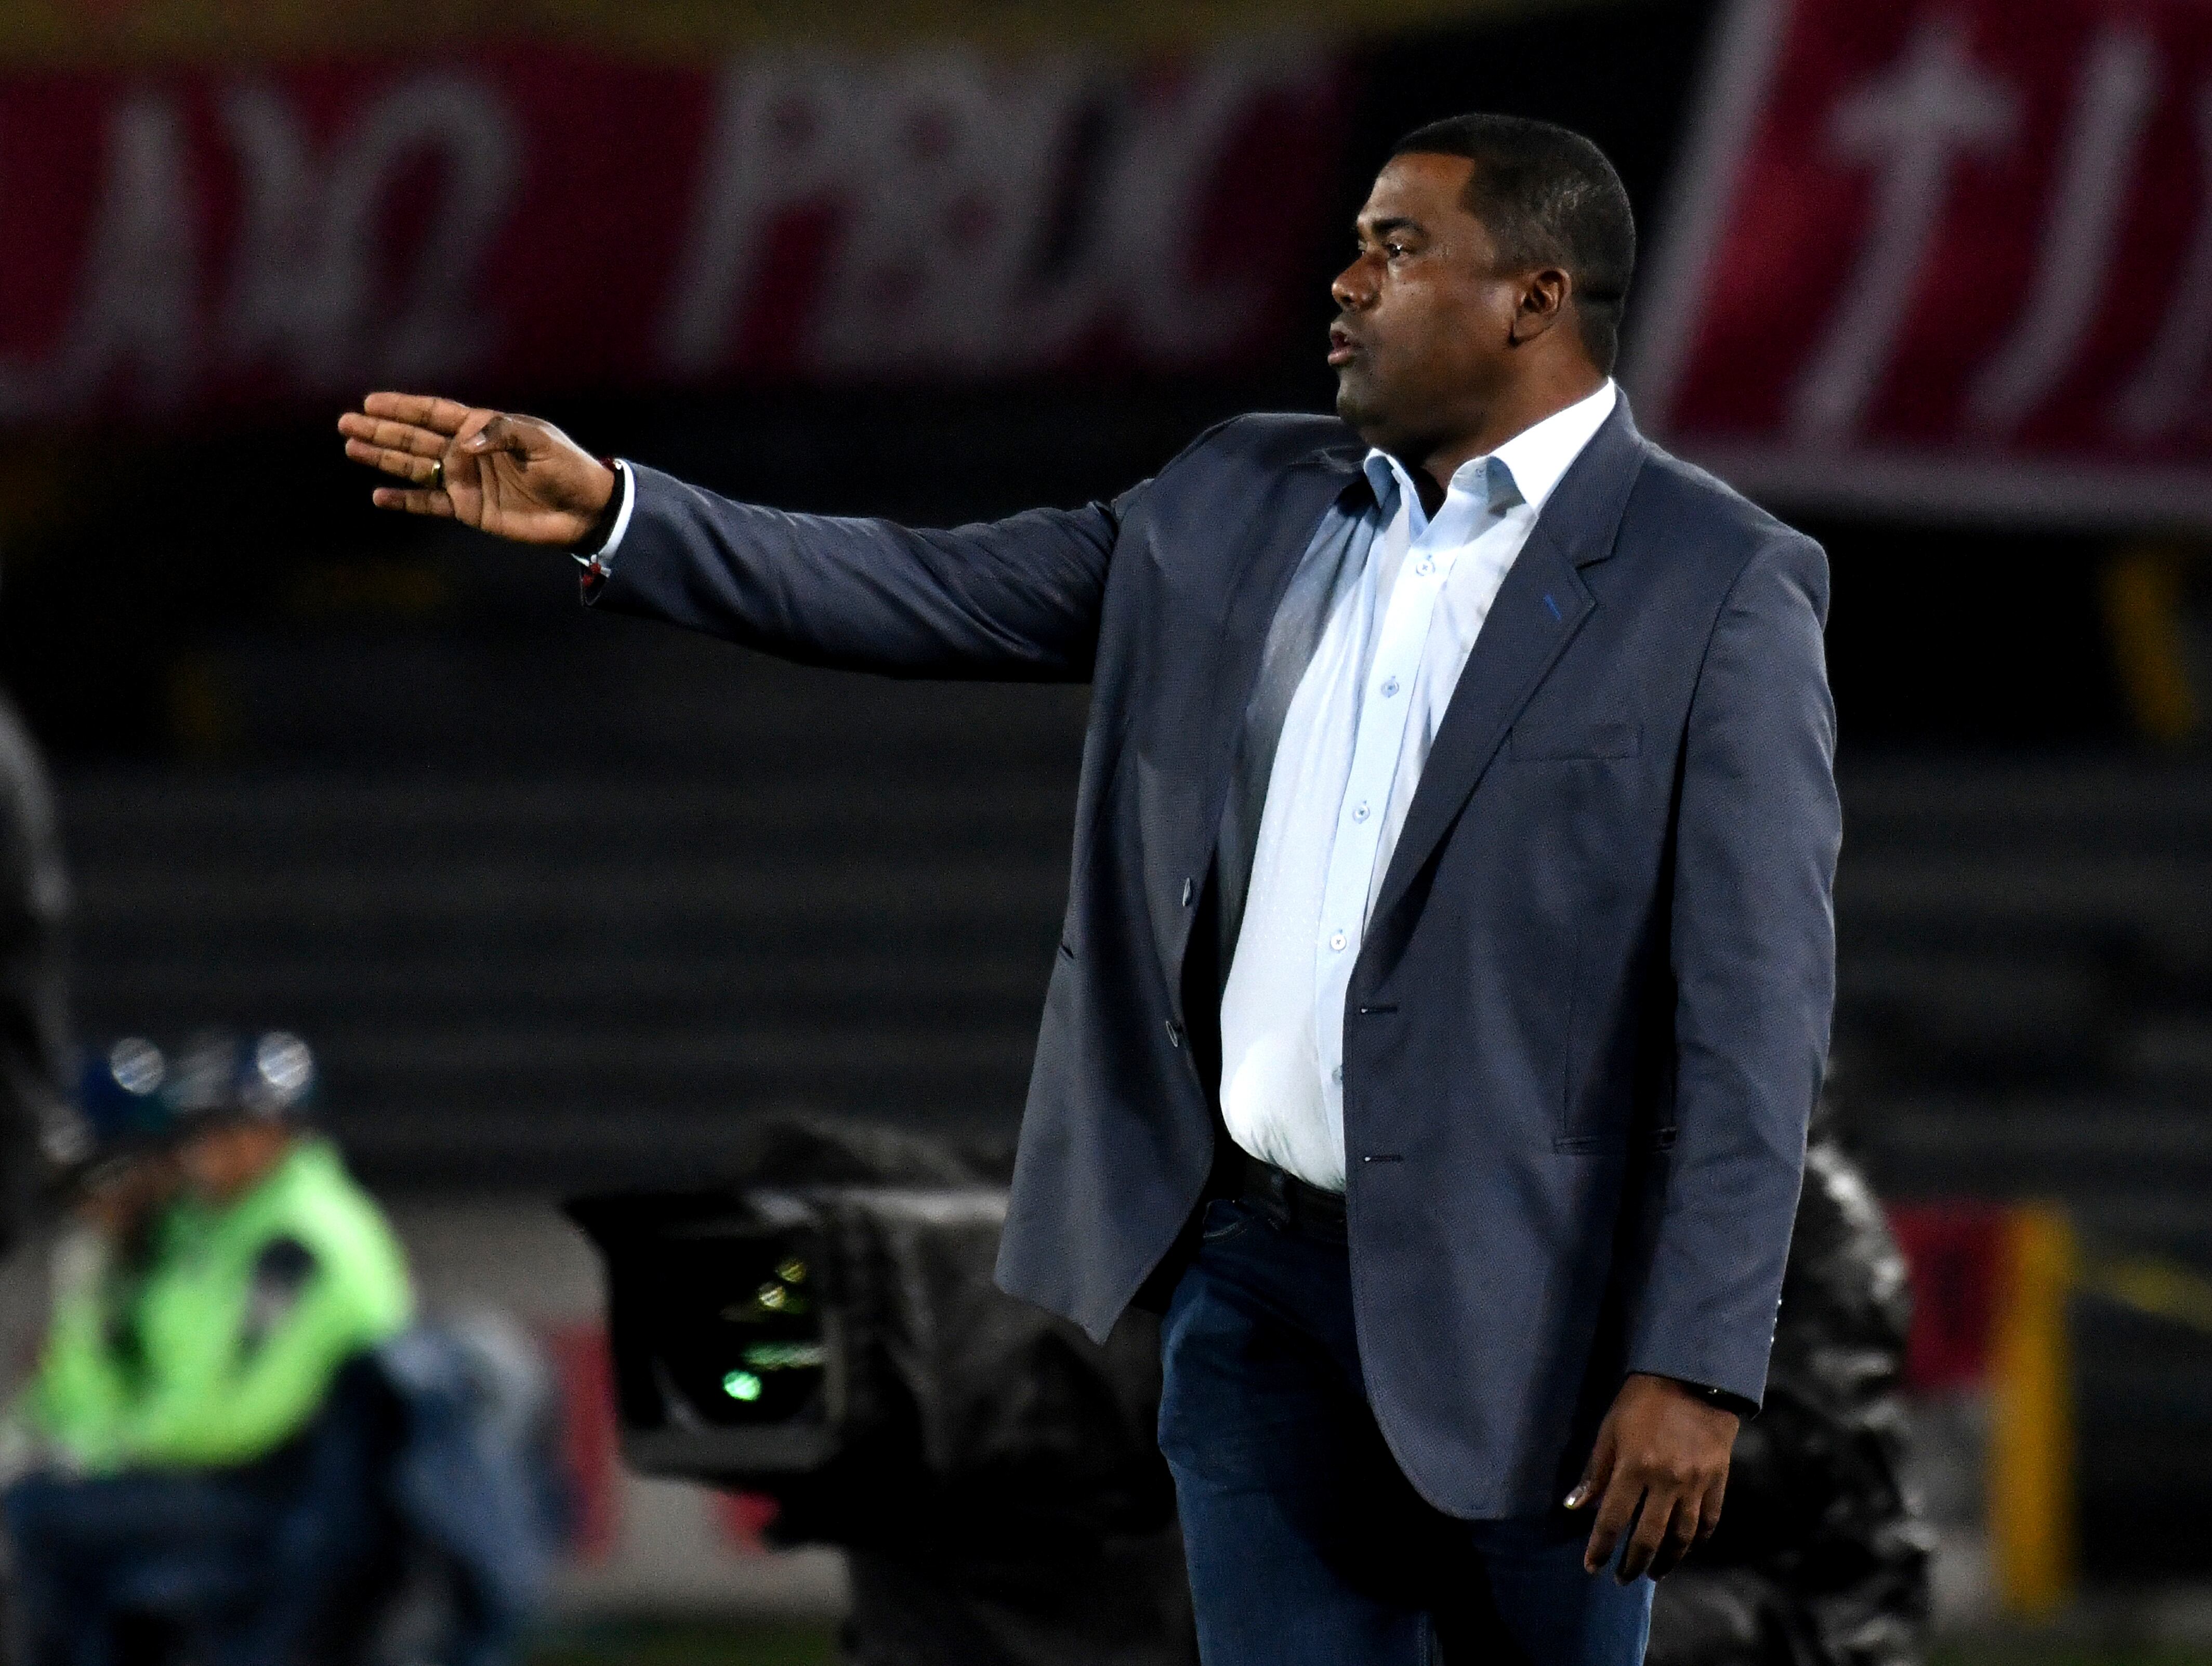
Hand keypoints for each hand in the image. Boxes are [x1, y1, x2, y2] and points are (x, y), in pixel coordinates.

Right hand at [338, 392, 615, 545]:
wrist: (585, 511)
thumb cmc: (567, 468)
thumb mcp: (539, 441)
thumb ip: (501, 433)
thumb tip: (463, 442)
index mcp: (482, 427)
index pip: (434, 412)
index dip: (403, 406)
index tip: (371, 401)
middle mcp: (467, 451)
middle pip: (414, 438)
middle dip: (380, 430)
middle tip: (345, 422)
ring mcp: (465, 480)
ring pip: (414, 467)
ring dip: (383, 458)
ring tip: (351, 448)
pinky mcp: (469, 509)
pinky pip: (429, 503)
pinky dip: (404, 500)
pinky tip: (379, 495)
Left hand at [1565, 1372, 1737, 1581]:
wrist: (1694, 1378)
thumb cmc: (1642, 1400)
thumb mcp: (1610, 1429)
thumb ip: (1595, 1471)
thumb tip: (1575, 1506)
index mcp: (1635, 1467)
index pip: (1613, 1519)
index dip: (1601, 1547)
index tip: (1592, 1566)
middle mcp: (1666, 1481)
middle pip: (1649, 1537)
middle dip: (1633, 1563)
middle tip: (1622, 1579)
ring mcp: (1695, 1483)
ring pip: (1681, 1537)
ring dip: (1667, 1561)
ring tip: (1654, 1573)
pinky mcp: (1717, 1480)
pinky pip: (1708, 1521)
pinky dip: (1697, 1541)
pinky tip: (1685, 1549)